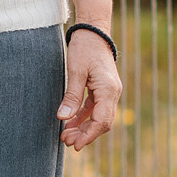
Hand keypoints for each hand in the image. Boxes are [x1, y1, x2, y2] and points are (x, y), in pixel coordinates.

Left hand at [58, 31, 122, 151]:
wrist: (93, 31)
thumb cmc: (85, 48)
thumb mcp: (76, 71)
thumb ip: (72, 96)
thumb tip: (63, 118)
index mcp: (108, 90)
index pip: (102, 121)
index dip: (89, 135)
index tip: (76, 145)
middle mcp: (112, 93)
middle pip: (102, 122)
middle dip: (85, 134)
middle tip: (66, 141)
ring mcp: (109, 91)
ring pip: (98, 117)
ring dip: (83, 127)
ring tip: (65, 136)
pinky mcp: (102, 88)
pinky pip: (94, 108)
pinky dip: (83, 117)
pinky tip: (70, 123)